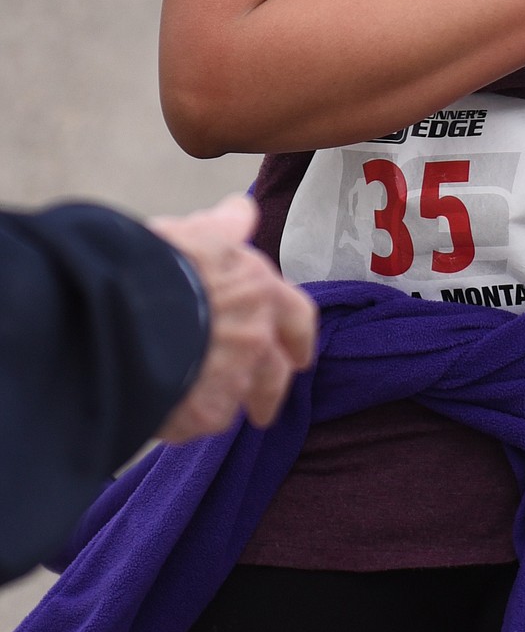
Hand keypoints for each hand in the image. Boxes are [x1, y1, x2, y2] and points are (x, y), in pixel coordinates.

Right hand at [149, 194, 317, 440]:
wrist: (118, 312)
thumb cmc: (156, 264)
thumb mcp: (193, 233)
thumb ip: (224, 226)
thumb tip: (241, 210)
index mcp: (259, 291)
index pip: (297, 317)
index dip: (298, 337)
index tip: (299, 356)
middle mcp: (256, 338)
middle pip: (275, 375)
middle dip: (269, 392)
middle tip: (260, 409)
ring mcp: (233, 379)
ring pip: (238, 400)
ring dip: (224, 402)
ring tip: (198, 404)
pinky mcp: (203, 413)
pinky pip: (200, 421)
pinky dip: (186, 418)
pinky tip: (165, 410)